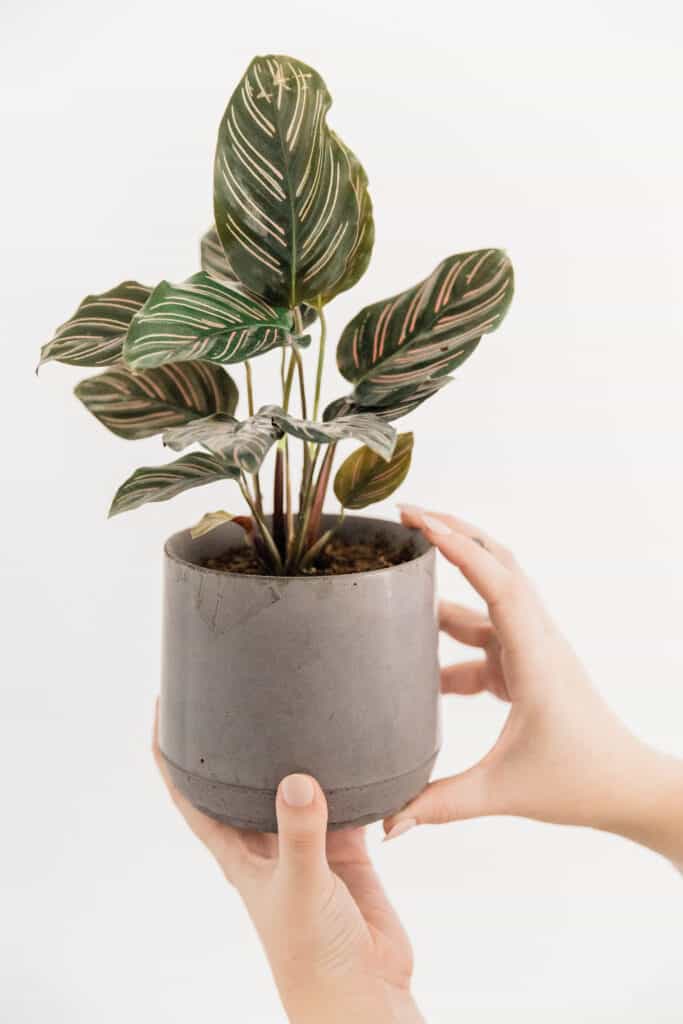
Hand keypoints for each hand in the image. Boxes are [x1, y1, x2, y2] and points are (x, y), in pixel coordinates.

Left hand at [153, 705, 422, 1023]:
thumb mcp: (299, 889)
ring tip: (301, 709)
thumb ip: (299, 834)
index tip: (162, 711)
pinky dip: (352, 781)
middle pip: (243, 785)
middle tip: (237, 693)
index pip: (192, 799)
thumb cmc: (312, 956)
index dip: (170, 759)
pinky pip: (347, 804)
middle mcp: (268, 845)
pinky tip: (358, 752)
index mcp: (238, 856)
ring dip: (297, 757)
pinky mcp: (347, 851)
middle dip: (237, 746)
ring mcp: (308, 846)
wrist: (363, 992)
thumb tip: (298, 781)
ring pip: (296, 789)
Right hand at [384, 506, 682, 868]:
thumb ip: (439, 804)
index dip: (455, 545)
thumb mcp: (503, 792)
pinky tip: (417, 662)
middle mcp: (534, 639)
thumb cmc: (579, 782)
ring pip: (488, 598)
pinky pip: (483, 637)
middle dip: (453, 533)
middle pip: (496, 564)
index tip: (416, 519)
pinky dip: (451, 637)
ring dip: (448, 583)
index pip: (495, 580)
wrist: (626, 787)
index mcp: (534, 654)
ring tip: (398, 572)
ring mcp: (532, 650)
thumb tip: (384, 825)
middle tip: (405, 514)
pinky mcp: (526, 667)